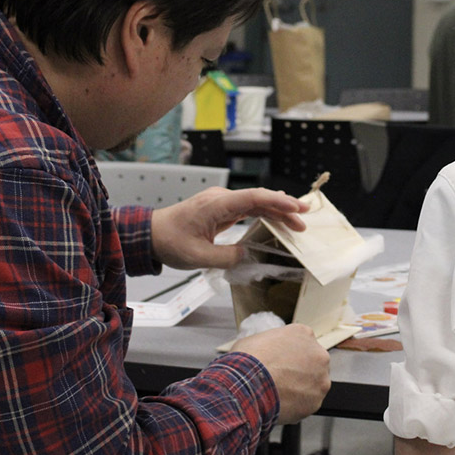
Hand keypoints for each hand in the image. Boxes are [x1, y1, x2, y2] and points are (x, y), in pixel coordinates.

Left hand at [150, 186, 308, 269]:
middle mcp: (222, 199)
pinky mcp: (221, 209)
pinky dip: (265, 214)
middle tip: (304, 219)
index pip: (253, 197)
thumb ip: (226, 257)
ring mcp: (222, 203)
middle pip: (259, 198)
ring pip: (256, 203)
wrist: (149, 234)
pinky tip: (278, 219)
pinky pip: (248, 208)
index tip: (296, 207)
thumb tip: (248, 254)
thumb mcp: (198, 256)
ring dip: (277, 211)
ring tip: (297, 223)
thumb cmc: (170, 242)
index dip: (277, 201)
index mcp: (216, 204)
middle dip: (284, 208)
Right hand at [232, 324, 330, 423]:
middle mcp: (318, 353)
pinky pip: (308, 403)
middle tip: (282, 380)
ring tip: (280, 394)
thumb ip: (271, 343)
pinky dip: (297, 406)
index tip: (281, 364)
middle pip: (312, 363)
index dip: (290, 356)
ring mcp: (320, 377)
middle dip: (300, 372)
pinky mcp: (317, 399)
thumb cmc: (249, 361)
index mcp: (303, 333)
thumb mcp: (256, 339)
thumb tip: (265, 352)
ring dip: (301, 389)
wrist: (248, 384)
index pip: (301, 344)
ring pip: (314, 384)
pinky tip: (282, 404)